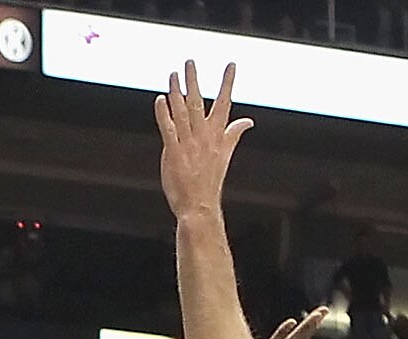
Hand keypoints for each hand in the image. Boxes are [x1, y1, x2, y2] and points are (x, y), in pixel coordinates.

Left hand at [154, 64, 250, 216]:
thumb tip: (248, 121)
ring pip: (182, 113)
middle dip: (194, 81)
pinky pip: (168, 130)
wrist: (200, 207)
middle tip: (190, 62)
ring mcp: (188, 145)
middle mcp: (204, 138)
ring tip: (173, 75)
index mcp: (217, 138)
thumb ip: (233, 134)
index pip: (224, 105)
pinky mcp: (173, 154)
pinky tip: (160, 99)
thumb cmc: (210, 183)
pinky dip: (164, 114)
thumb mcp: (225, 156)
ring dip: (176, 92)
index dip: (227, 84)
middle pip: (199, 103)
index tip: (231, 66)